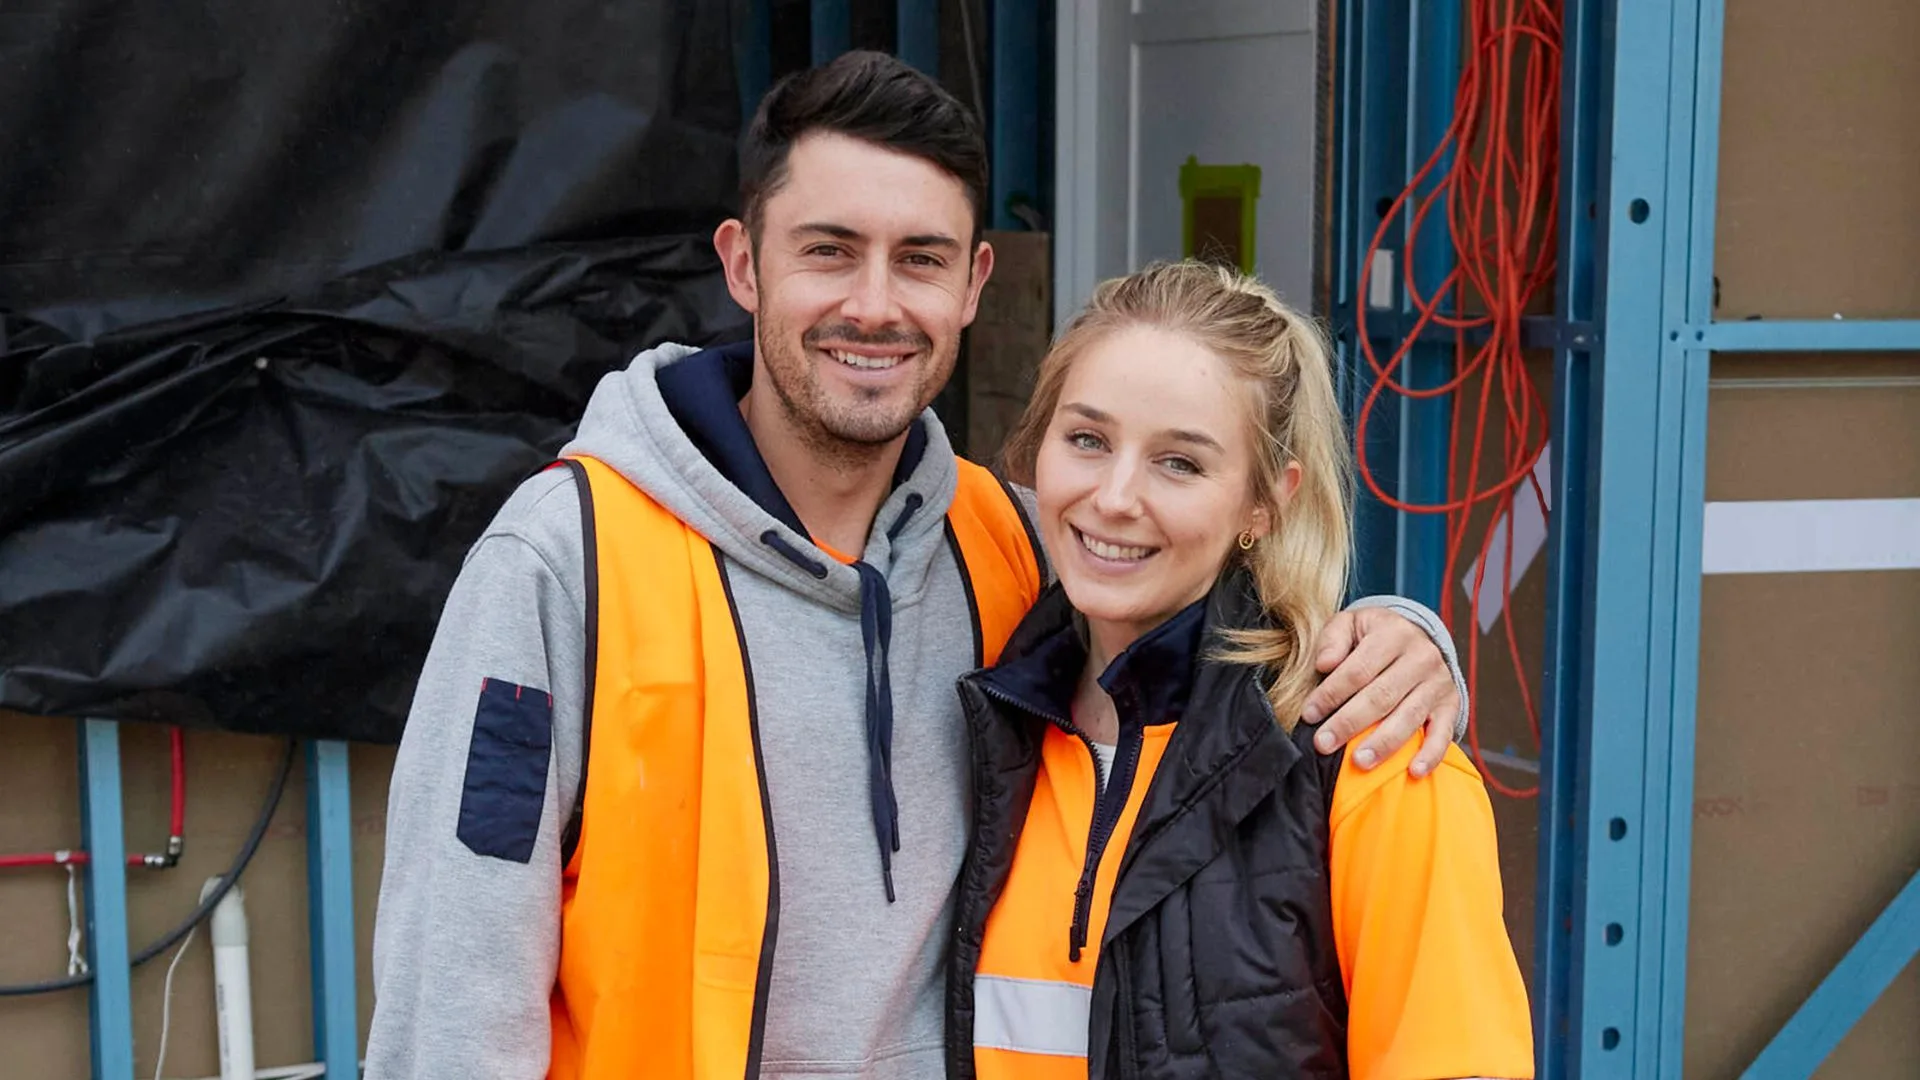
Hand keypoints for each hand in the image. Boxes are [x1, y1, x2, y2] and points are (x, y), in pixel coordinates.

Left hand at [1300, 607, 1459, 777]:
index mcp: (1393, 633)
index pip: (1358, 669)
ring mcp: (1438, 683)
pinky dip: (1430, 754)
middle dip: (1349, 723)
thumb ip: (1333, 639)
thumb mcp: (1351, 624)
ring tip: (1359, 762)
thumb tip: (1325, 664)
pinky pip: (1443, 733)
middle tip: (1324, 743)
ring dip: (1383, 744)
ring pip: (1409, 717)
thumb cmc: (1373, 636)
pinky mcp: (1450, 705)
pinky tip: (1413, 771)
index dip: (1331, 694)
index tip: (1309, 714)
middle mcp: (1421, 657)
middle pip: (1381, 696)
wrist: (1417, 637)